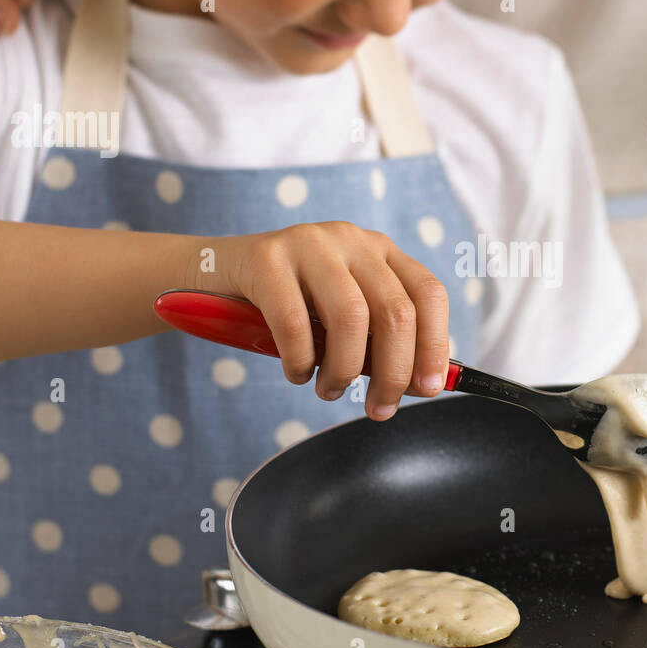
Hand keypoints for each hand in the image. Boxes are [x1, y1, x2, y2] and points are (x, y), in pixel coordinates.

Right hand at [214, 221, 450, 421]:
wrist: (211, 277)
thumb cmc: (288, 305)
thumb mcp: (341, 319)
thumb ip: (380, 343)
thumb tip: (421, 383)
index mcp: (380, 251)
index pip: (428, 294)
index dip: (435, 344)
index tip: (430, 387)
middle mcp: (351, 240)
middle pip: (395, 311)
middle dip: (393, 372)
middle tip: (379, 407)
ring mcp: (309, 242)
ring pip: (351, 318)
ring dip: (345, 370)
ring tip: (330, 389)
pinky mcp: (267, 257)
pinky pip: (295, 322)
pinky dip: (301, 361)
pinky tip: (298, 373)